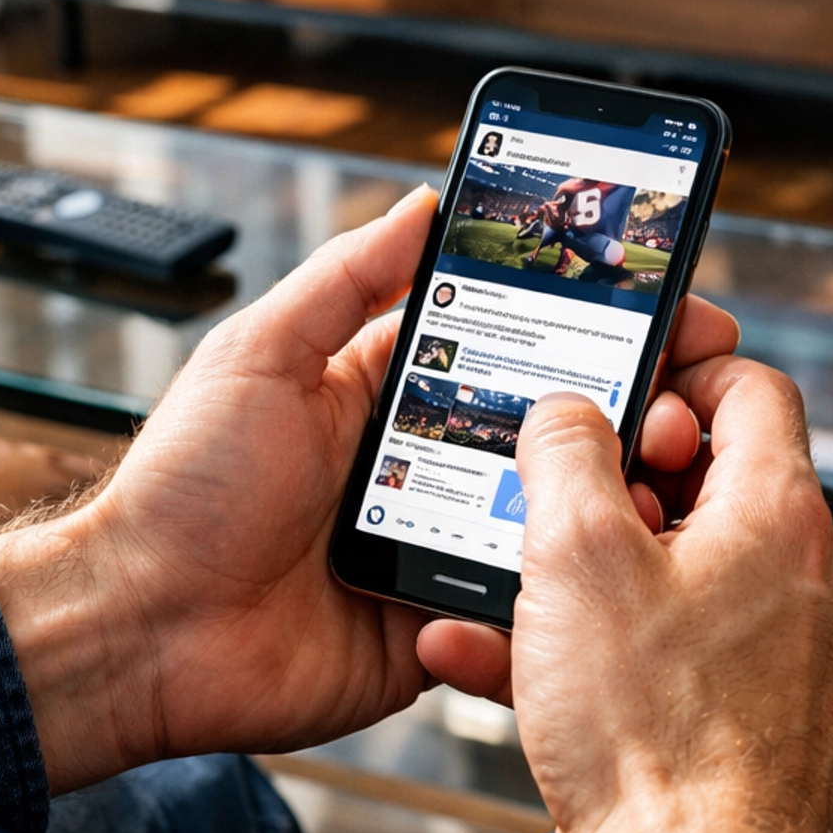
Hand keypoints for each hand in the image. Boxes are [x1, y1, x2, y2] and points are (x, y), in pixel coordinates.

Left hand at [0, 180, 740, 799]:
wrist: (144, 631)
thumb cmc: (185, 489)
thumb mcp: (261, 355)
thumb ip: (344, 280)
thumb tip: (424, 201)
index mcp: (387, 396)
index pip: (511, 347)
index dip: (587, 327)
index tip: (665, 302)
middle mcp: (426, 471)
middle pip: (551, 434)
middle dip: (626, 413)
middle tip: (689, 398)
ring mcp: (438, 551)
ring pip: (553, 521)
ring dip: (606, 501)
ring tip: (663, 477)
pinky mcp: (439, 630)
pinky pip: (520, 612)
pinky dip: (561, 594)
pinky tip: (605, 567)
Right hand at [494, 363, 832, 832]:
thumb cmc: (654, 730)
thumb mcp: (577, 554)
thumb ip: (567, 455)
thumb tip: (565, 412)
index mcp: (782, 517)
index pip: (751, 390)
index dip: (680, 367)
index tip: (615, 377)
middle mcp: (800, 582)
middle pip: (704, 483)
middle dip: (609, 481)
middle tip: (545, 487)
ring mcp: (774, 660)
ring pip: (666, 578)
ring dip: (575, 572)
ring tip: (495, 576)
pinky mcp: (734, 728)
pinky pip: (654, 659)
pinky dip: (581, 649)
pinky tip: (485, 659)